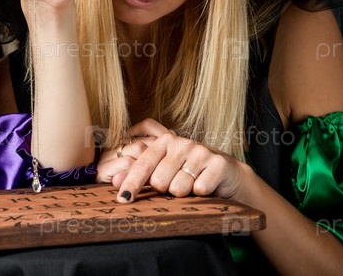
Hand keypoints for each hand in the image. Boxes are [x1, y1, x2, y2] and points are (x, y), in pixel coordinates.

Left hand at [98, 119, 246, 201]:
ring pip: (178, 188)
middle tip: (175, 185)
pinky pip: (199, 189)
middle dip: (165, 190)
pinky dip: (201, 195)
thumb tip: (114, 181)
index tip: (122, 200)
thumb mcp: (164, 172)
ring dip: (184, 194)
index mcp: (164, 141)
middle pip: (159, 181)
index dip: (131, 184)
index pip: (142, 165)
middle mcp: (181, 143)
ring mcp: (200, 151)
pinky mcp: (218, 164)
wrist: (228, 175)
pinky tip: (206, 187)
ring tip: (191, 186)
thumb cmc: (190, 174)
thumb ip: (139, 175)